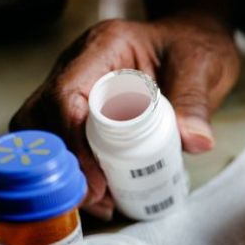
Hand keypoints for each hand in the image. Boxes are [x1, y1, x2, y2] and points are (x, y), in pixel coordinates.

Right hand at [11, 12, 238, 219]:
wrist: (192, 44)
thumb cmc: (192, 48)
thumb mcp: (202, 68)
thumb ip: (195, 102)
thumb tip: (195, 141)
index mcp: (104, 47)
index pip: (67, 93)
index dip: (73, 141)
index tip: (96, 181)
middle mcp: (79, 64)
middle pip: (42, 115)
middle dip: (62, 162)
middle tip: (94, 198)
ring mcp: (75, 86)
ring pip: (42, 131)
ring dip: (63, 171)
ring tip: (100, 201)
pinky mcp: (79, 109)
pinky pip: (61, 141)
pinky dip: (73, 171)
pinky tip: (99, 195)